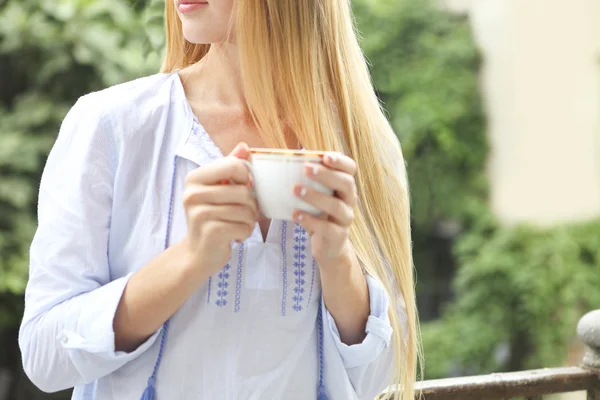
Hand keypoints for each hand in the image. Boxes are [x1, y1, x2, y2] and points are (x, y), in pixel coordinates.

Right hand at [182, 143, 257, 276]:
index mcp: (195, 178)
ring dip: (249, 221)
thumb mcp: (218, 189)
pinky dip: (245, 233)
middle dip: (251, 205)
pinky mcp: (211, 232)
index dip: (247, 178)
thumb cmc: (212, 218)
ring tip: (237, 224)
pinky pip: (244, 227)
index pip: (234, 165)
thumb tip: (245, 146)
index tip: (242, 188)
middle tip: (242, 213)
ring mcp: (200, 214)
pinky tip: (234, 236)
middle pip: (244, 191)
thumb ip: (230, 166)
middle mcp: (193, 194)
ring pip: (247, 210)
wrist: (197, 253)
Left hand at [292, 152, 357, 267]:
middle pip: (346, 183)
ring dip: (315, 196)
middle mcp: (349, 200)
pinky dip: (310, 220)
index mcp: (344, 186)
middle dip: (326, 175)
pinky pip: (327, 228)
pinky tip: (296, 215)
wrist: (328, 246)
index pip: (350, 169)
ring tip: (295, 190)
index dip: (340, 161)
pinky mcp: (338, 236)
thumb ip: (307, 180)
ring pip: (336, 206)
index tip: (325, 156)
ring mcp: (346, 219)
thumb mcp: (316, 195)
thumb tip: (281, 162)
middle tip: (306, 169)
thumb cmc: (318, 214)